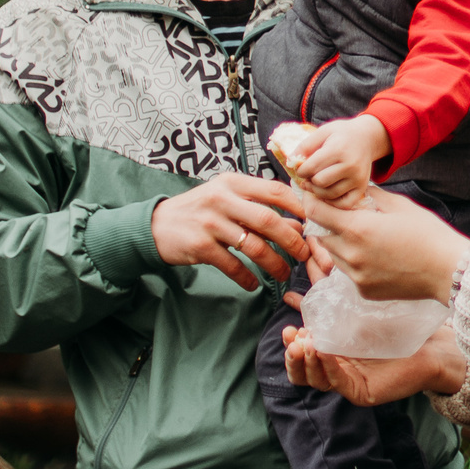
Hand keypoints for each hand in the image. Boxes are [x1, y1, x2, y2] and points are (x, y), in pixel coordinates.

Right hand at [149, 170, 308, 291]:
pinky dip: (246, 278)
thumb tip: (296, 225)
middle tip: (304, 254)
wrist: (157, 225)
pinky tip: (254, 284)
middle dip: (292, 240)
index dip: (298, 207)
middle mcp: (222, 200)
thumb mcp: (227, 199)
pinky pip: (232, 265)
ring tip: (283, 273)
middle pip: (268, 220)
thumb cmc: (200, 210)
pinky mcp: (200, 246)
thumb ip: (258, 207)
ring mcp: (210, 223)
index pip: (274, 191)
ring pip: (253, 246)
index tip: (312, 223)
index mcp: (233, 183)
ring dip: (273, 263)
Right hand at [282, 322, 466, 404]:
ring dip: (307, 361)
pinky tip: (322, 350)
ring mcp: (349, 385)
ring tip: (305, 343)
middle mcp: (338, 374)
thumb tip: (291, 294)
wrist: (431, 344)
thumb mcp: (353, 314)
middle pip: (304, 373)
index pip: (302, 358)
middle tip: (291, 337)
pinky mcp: (362, 392)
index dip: (292, 346)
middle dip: (294, 356)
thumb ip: (326, 308)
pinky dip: (327, 366)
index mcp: (332, 357)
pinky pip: (338, 382)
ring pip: (317, 380)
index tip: (289, 328)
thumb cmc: (395, 327)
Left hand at [294, 115, 392, 206]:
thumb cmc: (341, 134)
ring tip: (315, 183)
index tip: (300, 169)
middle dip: (309, 180)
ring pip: (329, 195)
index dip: (300, 170)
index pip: (311, 167)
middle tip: (308, 176)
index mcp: (338, 149)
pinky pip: (343, 204)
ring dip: (317, 191)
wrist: (367, 138)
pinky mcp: (362, 188)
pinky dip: (332, 202)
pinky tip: (326, 192)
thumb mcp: (323, 131)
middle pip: (319, 182)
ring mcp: (358, 178)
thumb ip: (306, 145)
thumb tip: (290, 161)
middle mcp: (350, 165)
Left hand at [301, 186, 469, 302]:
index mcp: (356, 228)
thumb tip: (353, 190)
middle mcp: (350, 254)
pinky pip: (348, 272)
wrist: (447, 270)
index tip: (315, 195)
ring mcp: (356, 276)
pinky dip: (354, 261)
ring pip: (333, 255)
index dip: (312, 200)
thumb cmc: (428, 233)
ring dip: (339, 243)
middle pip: (321, 235)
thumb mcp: (399, 205)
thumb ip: (370, 196)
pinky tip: (374, 255)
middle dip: (327, 223)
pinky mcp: (363, 291)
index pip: (316, 212)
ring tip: (361, 235)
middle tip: (342, 214)